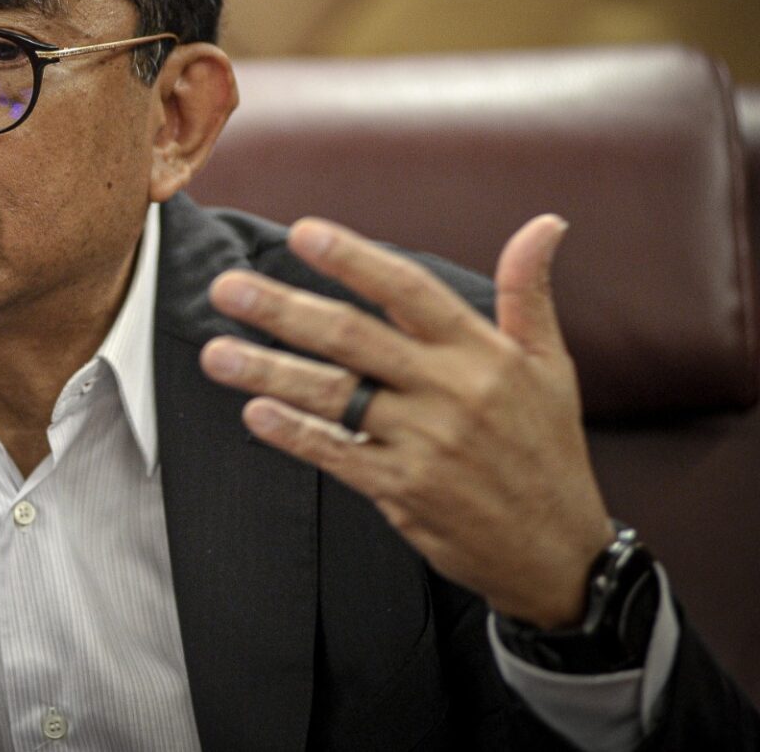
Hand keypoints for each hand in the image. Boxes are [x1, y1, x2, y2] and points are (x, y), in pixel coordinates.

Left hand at [199, 215, 614, 627]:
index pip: (409, 291)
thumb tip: (546, 222)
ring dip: (268, 371)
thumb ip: (529, 292)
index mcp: (483, 353)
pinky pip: (337, 455)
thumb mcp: (549, 365)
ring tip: (214, 352)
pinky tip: (253, 413)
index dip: (355, 259)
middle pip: (354, 339)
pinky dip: (293, 435)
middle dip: (284, 310)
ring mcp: (425, 443)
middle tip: (226, 288)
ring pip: (334, 397)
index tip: (302, 232)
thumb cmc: (545, 446)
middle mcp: (452, 392)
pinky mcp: (403, 489)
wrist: (557, 551)